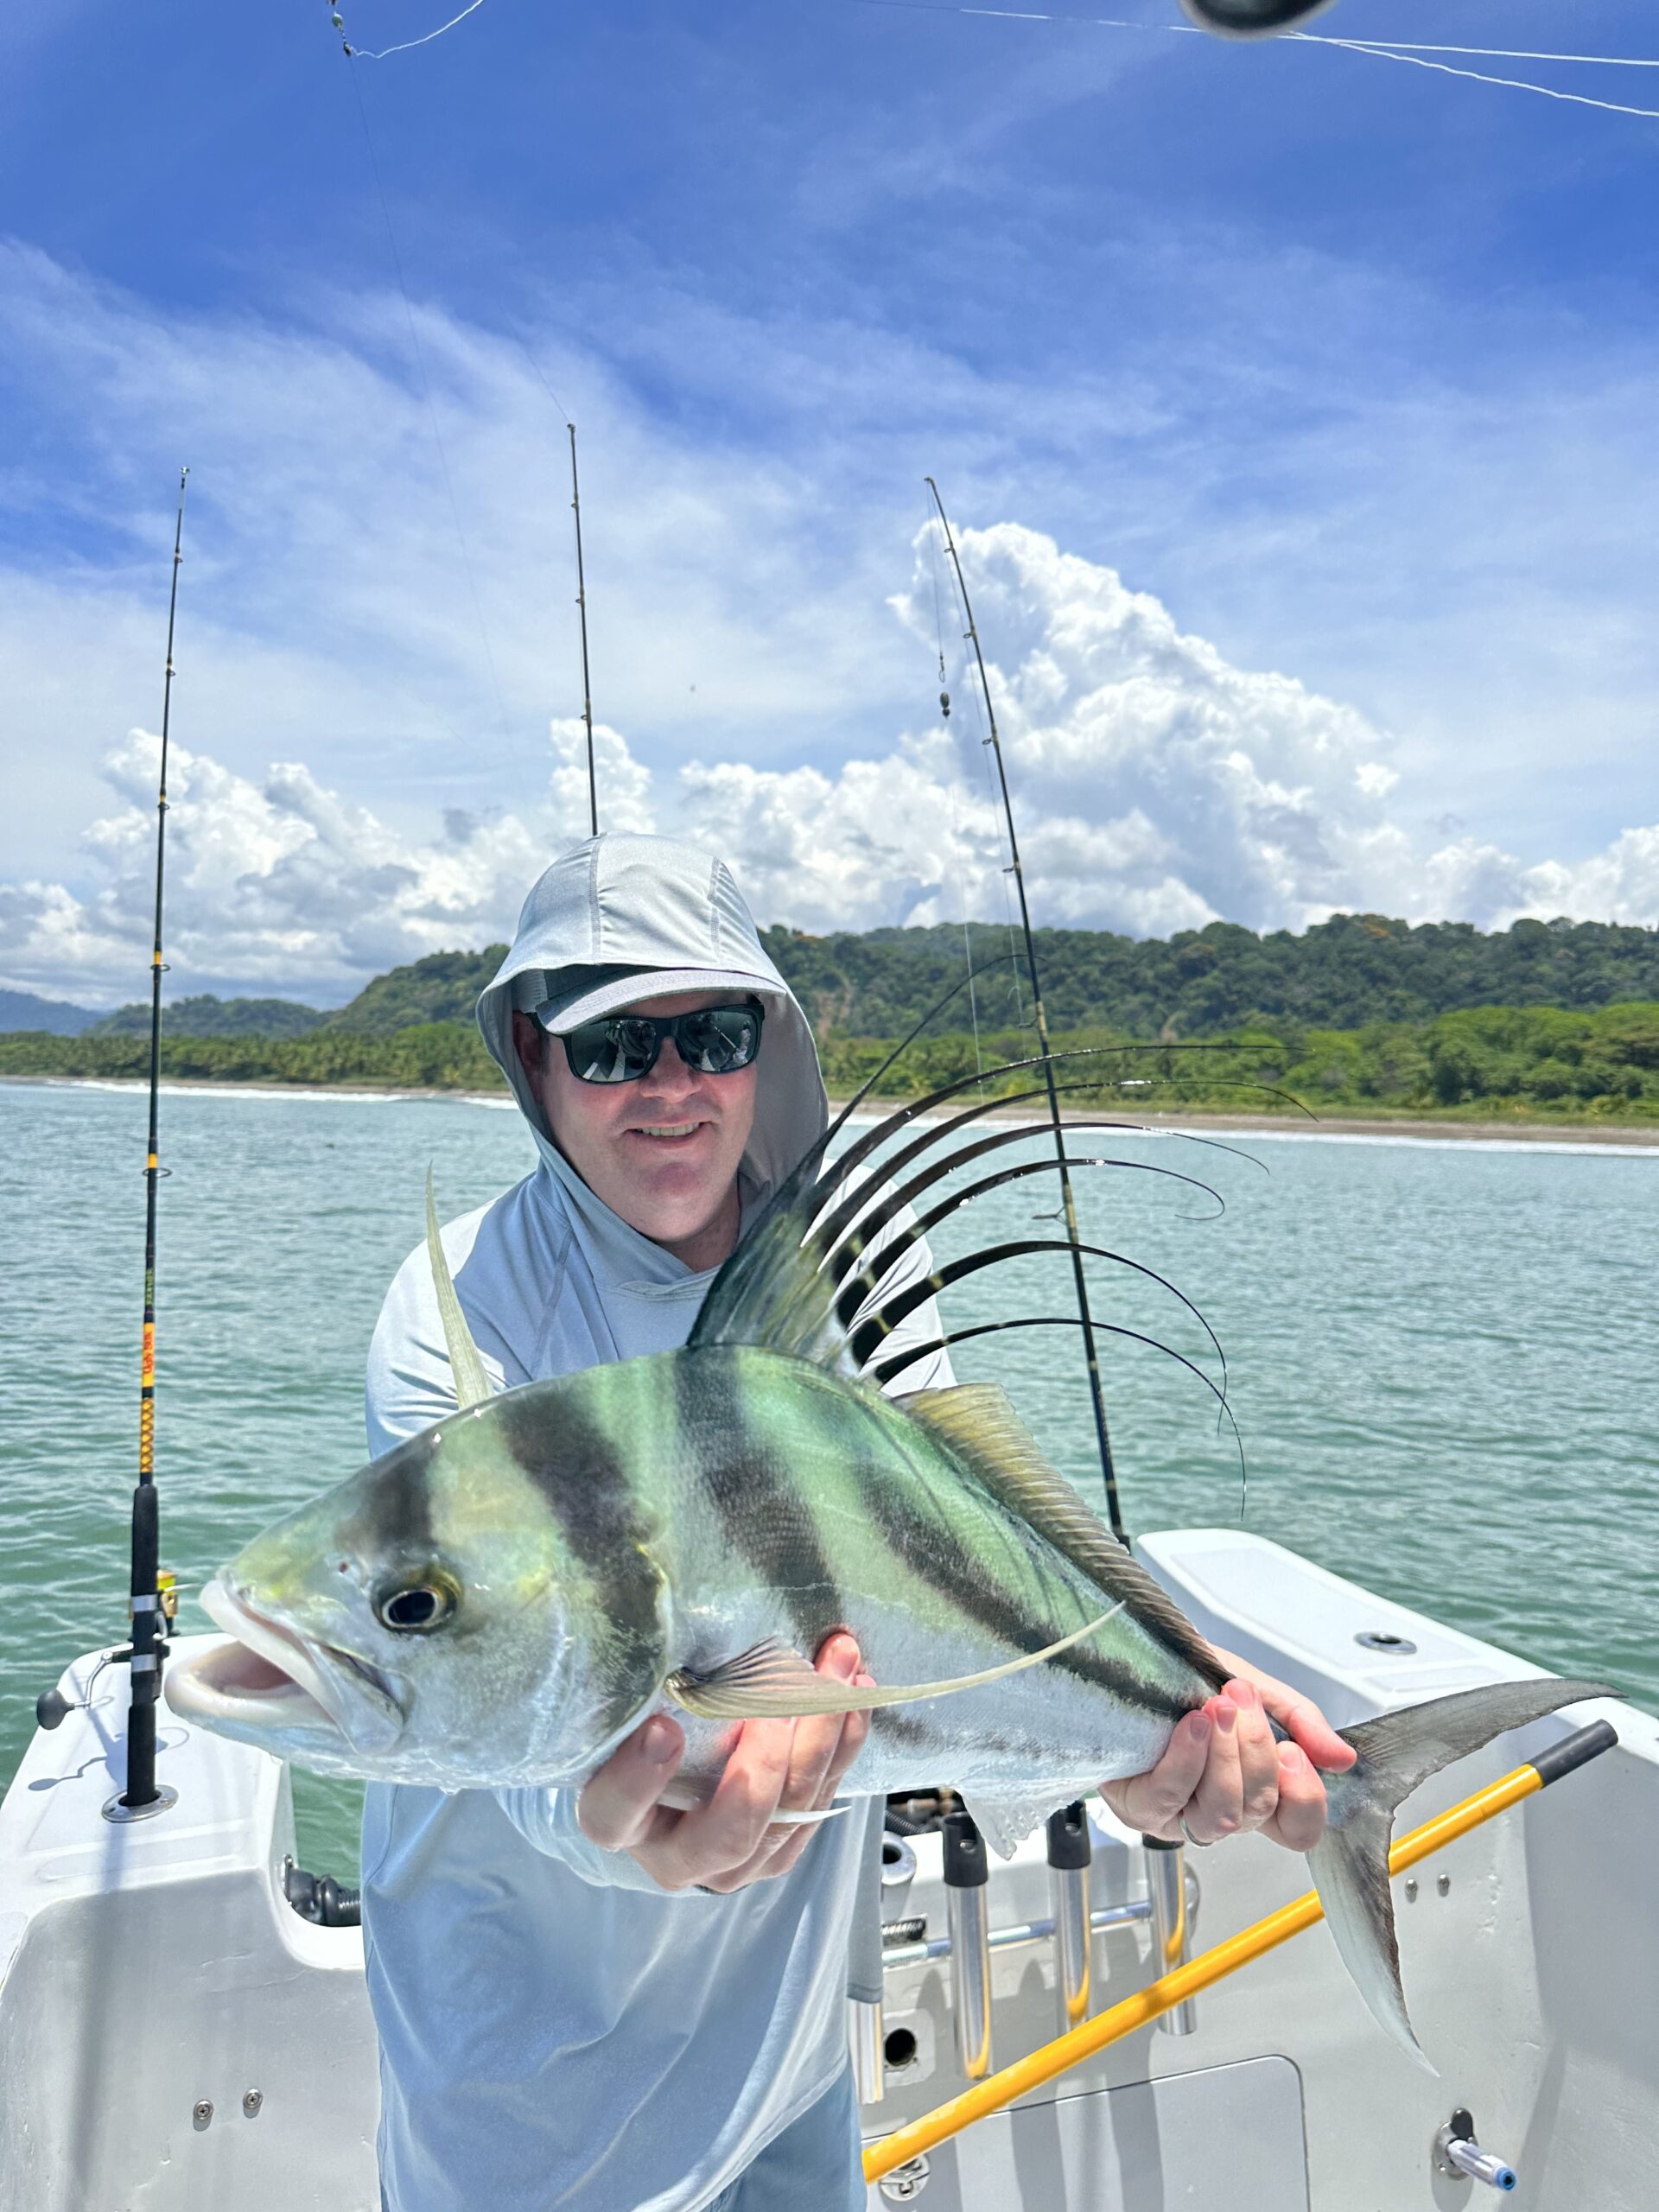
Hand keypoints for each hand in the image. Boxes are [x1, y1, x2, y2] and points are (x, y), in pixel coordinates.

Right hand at [576, 1633, 871, 1892]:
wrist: (671, 1798)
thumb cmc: (644, 1737)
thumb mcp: (627, 1720)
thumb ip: (644, 1696)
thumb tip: (674, 1635)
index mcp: (618, 1823)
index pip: (616, 1812)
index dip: (638, 1779)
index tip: (663, 1727)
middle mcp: (677, 1859)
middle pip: (730, 1830)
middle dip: (765, 1762)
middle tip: (780, 1701)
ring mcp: (737, 1865)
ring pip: (789, 1816)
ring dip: (821, 1739)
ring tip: (836, 1668)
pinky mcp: (781, 1851)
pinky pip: (821, 1802)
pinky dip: (842, 1745)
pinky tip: (854, 1694)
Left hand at [1100, 1647, 1355, 1851]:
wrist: (1129, 1657)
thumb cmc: (1187, 1678)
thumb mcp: (1254, 1688)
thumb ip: (1301, 1721)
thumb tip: (1342, 1759)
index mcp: (1253, 1790)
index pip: (1298, 1830)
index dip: (1305, 1800)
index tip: (1293, 1752)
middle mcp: (1219, 1811)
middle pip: (1258, 1812)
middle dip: (1255, 1750)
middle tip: (1240, 1699)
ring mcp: (1178, 1816)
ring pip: (1220, 1816)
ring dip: (1223, 1756)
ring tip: (1215, 1709)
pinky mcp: (1139, 1808)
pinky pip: (1171, 1798)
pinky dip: (1187, 1761)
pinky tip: (1190, 1727)